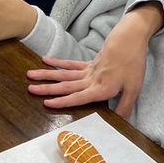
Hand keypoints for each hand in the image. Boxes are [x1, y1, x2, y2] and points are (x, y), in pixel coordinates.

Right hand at [26, 3, 162, 117]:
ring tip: (29, 75)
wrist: (131, 39)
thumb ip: (124, 106)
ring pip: (63, 74)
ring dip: (45, 75)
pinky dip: (56, 62)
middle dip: (46, 88)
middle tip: (29, 89)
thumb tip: (120, 122)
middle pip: (65, 86)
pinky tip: (44, 60)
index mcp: (101, 88)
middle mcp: (90, 80)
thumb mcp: (134, 88)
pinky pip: (69, 64)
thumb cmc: (133, 65)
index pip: (79, 97)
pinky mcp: (87, 64)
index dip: (63, 101)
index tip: (47, 103)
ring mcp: (87, 71)